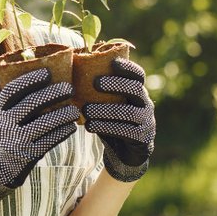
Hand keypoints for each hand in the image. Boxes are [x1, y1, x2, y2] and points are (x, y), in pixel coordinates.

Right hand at [0, 68, 79, 212]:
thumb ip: (11, 107)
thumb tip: (38, 86)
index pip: (14, 90)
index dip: (31, 80)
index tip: (47, 73)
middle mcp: (5, 125)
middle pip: (33, 103)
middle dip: (54, 93)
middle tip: (69, 88)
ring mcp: (16, 141)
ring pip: (46, 122)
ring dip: (64, 114)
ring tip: (74, 110)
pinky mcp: (28, 156)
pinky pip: (51, 140)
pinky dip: (63, 132)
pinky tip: (71, 128)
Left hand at [82, 58, 155, 181]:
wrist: (124, 153)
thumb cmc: (111, 121)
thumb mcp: (107, 104)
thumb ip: (97, 91)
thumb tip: (70, 70)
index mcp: (138, 91)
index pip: (138, 75)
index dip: (128, 67)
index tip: (112, 62)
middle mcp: (146, 104)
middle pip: (135, 89)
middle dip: (116, 84)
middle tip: (95, 83)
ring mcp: (146, 121)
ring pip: (128, 112)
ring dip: (106, 109)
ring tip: (86, 110)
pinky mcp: (142, 138)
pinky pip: (125, 131)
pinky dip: (106, 127)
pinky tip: (89, 126)